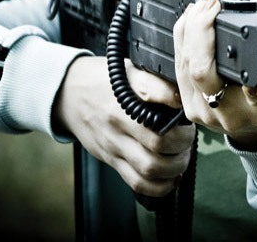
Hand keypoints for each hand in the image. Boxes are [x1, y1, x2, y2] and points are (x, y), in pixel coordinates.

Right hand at [52, 55, 195, 196]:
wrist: (68, 94)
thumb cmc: (101, 80)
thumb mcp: (127, 70)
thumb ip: (154, 82)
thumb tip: (182, 96)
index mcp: (124, 96)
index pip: (155, 98)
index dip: (178, 104)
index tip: (186, 109)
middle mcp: (118, 123)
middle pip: (158, 144)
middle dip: (183, 144)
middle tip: (188, 137)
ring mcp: (114, 145)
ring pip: (150, 169)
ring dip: (176, 167)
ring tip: (182, 156)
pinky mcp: (111, 160)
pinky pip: (137, 183)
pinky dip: (160, 185)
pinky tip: (170, 176)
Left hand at [173, 0, 256, 150]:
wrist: (256, 128)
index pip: (254, 98)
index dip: (250, 85)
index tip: (248, 68)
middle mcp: (229, 114)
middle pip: (201, 72)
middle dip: (201, 30)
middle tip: (212, 4)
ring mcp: (203, 111)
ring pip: (185, 65)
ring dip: (190, 28)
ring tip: (202, 3)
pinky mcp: (187, 104)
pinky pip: (177, 66)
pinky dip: (182, 37)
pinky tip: (190, 18)